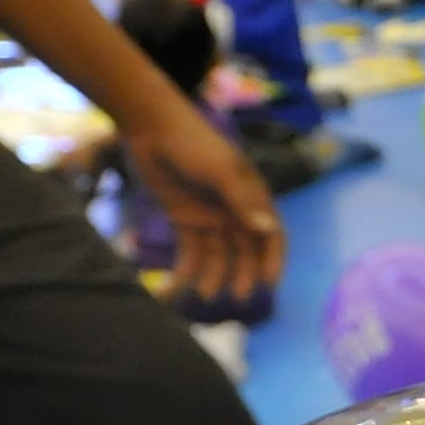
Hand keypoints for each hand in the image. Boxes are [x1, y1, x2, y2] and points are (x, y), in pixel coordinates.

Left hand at [128, 98, 283, 306]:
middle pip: (245, 251)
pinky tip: (178, 286)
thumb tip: (267, 230)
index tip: (268, 284)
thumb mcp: (220, 171)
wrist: (151, 128)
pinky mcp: (185, 220)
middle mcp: (234, 211)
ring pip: (218, 255)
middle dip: (243, 274)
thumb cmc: (193, 143)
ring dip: (214, 275)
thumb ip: (242, 201)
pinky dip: (186, 269)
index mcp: (252, 198)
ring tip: (205, 294)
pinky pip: (190, 251)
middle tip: (237, 296)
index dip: (273, 260)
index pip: (271, 236)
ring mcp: (210, 217)